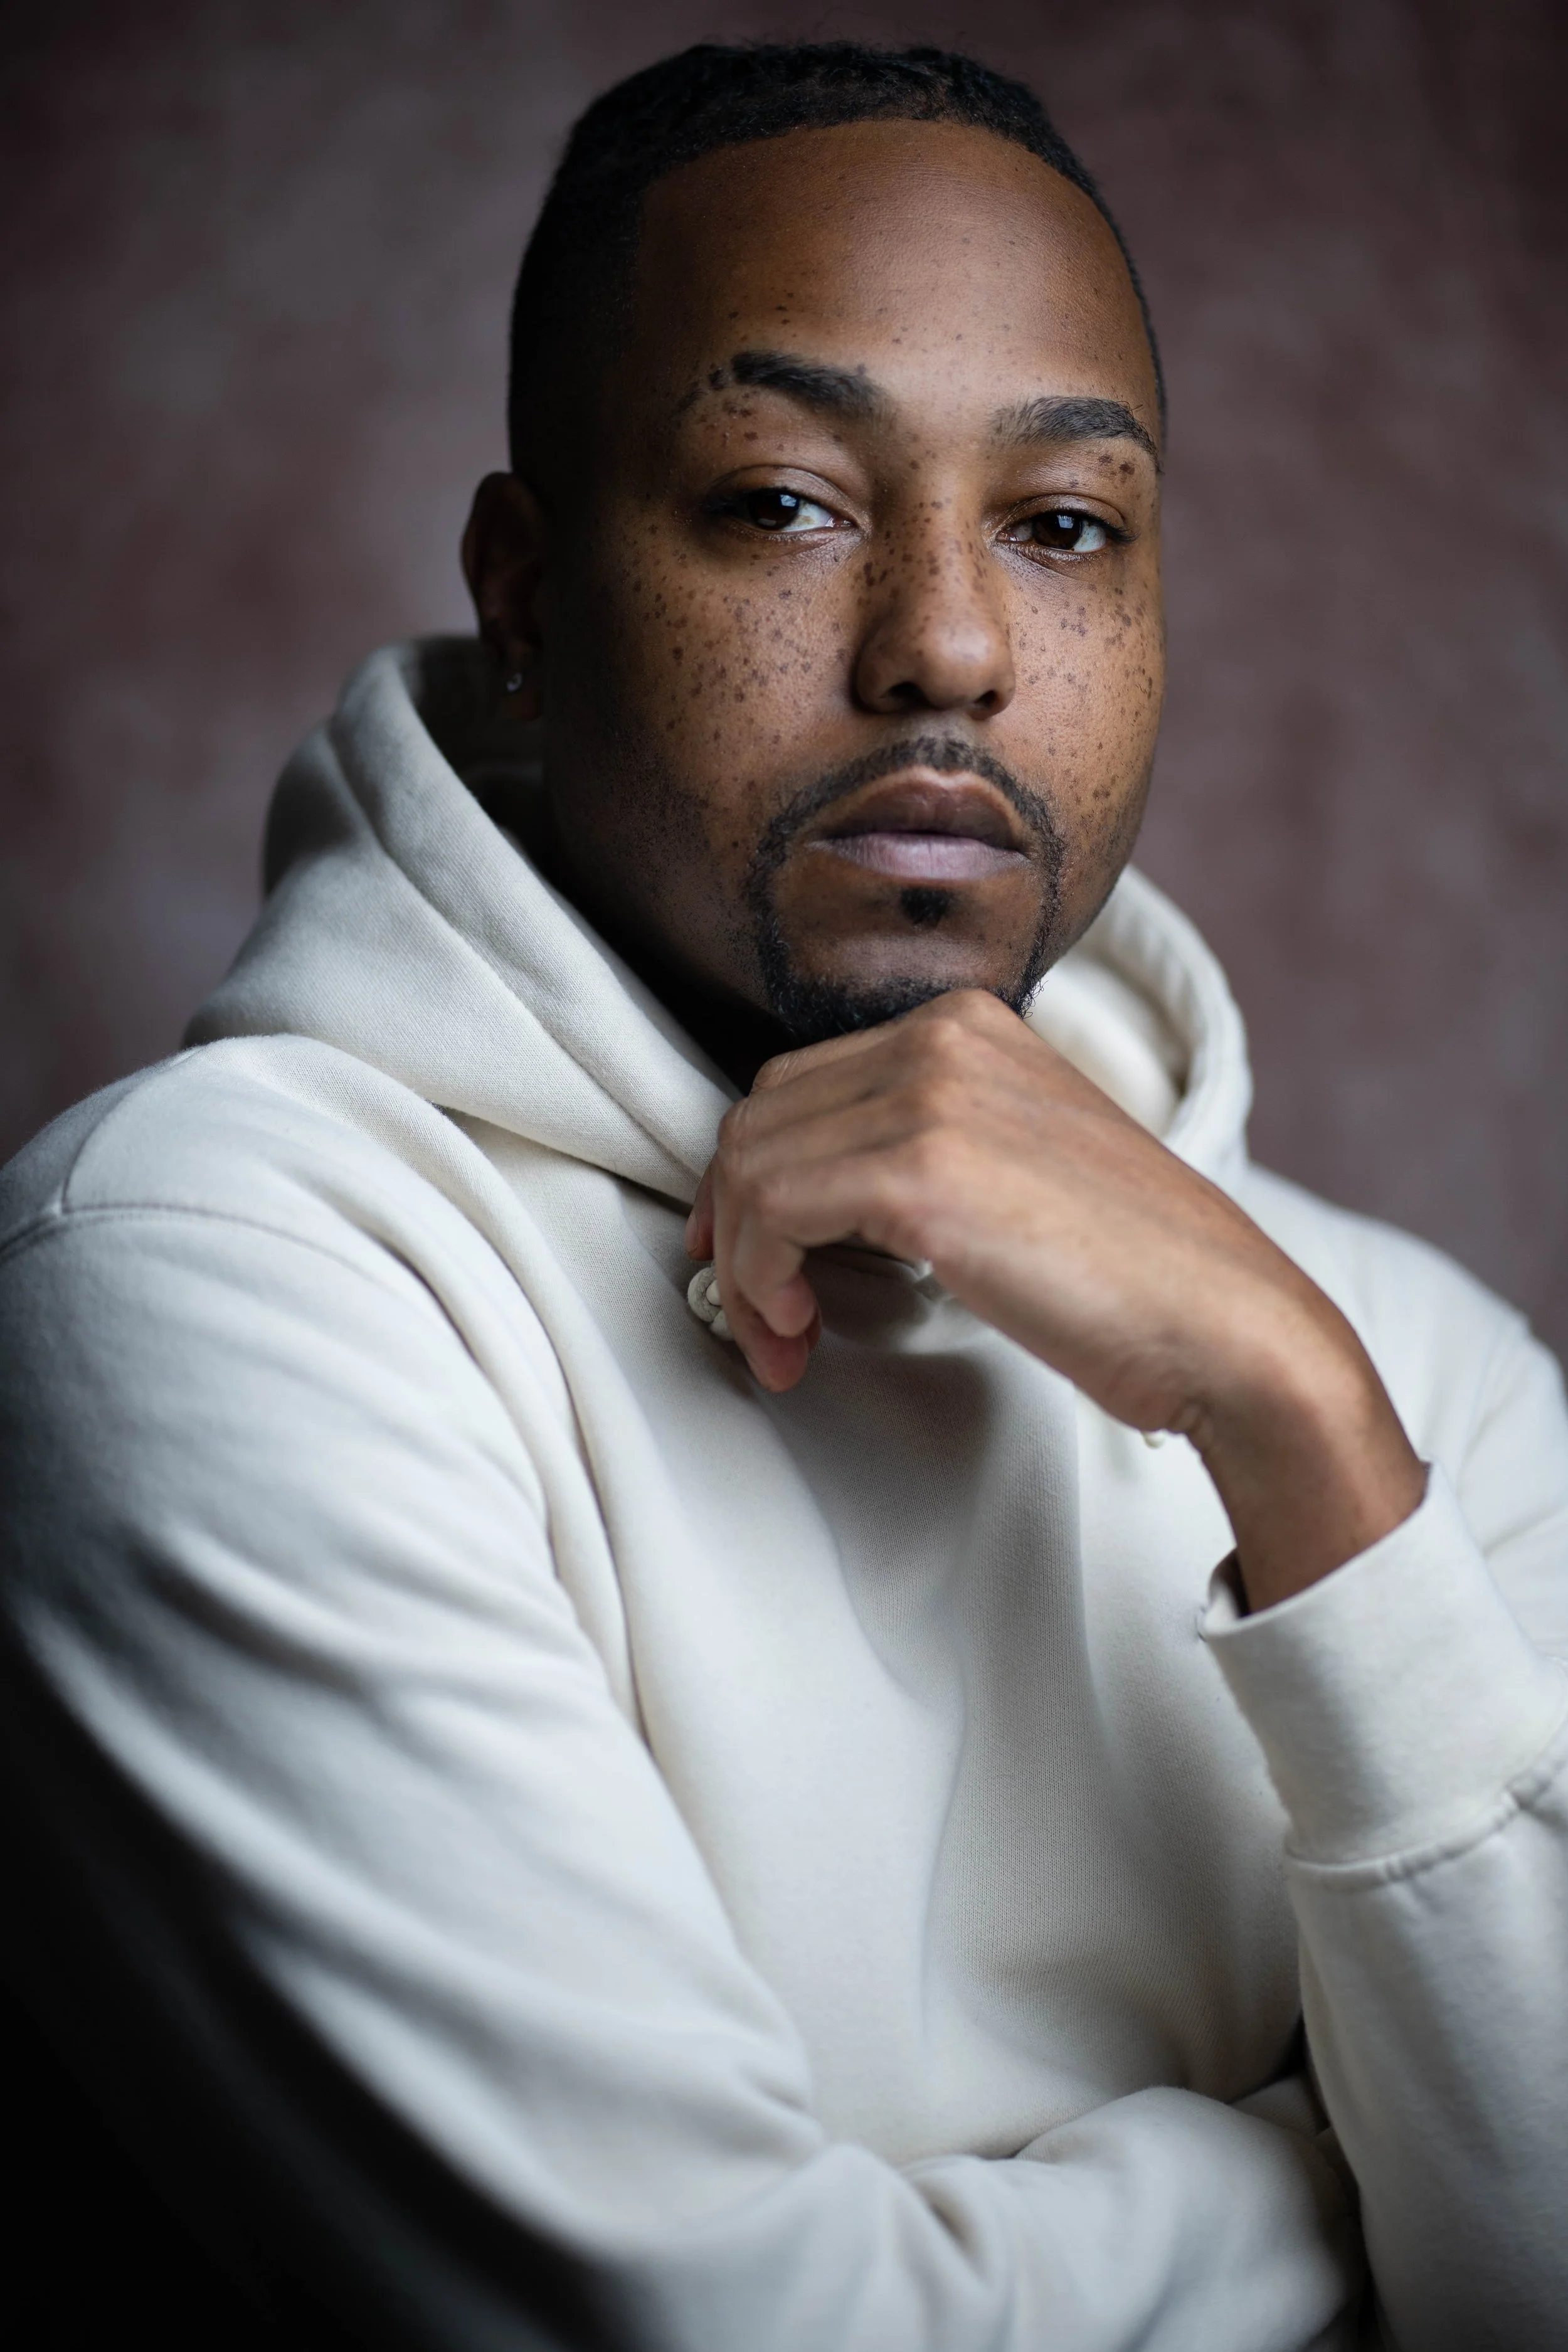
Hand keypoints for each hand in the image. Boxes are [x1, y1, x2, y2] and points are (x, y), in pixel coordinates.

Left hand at [685, 991, 1423, 1607]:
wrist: (1226, 1324)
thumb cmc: (1130, 1276)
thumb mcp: (1010, 1168)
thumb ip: (915, 1147)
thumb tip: (795, 1200)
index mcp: (967, 1025)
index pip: (797, 1087)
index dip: (756, 1184)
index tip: (758, 1265)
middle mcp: (942, 1037)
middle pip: (760, 1119)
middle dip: (737, 1228)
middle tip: (765, 1318)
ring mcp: (930, 1094)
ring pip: (749, 1165)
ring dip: (743, 1270)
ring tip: (784, 1339)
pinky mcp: (920, 1169)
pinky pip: (771, 1211)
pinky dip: (759, 1281)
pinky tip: (800, 1332)